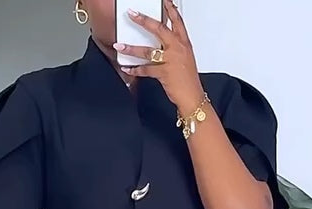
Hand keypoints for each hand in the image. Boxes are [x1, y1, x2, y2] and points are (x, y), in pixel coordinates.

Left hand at [115, 0, 203, 114]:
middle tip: (132, 14)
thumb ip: (175, 48)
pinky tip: (127, 68)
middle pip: (159, 29)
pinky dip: (135, 70)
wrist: (192, 96)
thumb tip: (162, 44)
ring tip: (119, 45)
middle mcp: (177, 48)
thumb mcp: (185, 58)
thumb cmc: (188, 80)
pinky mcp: (163, 73)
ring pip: (147, 51)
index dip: (170, 9)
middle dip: (144, 20)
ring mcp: (170, 60)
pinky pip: (145, 70)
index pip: (177, 21)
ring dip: (131, 48)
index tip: (164, 1)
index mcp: (184, 43)